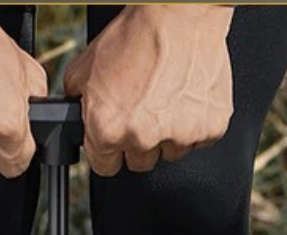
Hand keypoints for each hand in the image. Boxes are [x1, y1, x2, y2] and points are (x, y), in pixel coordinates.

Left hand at [63, 4, 234, 176]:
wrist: (179, 13)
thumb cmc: (135, 36)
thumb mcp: (84, 70)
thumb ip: (77, 104)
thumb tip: (77, 119)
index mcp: (108, 131)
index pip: (105, 167)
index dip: (109, 151)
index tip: (115, 137)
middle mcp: (142, 138)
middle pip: (139, 162)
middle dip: (139, 141)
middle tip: (144, 110)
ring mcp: (180, 135)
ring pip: (171, 153)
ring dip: (169, 134)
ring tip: (167, 99)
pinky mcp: (210, 127)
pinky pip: (201, 139)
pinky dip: (196, 123)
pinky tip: (187, 98)